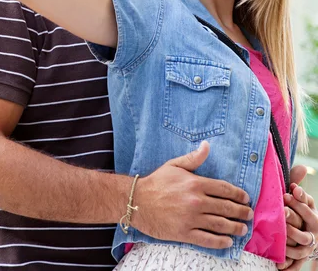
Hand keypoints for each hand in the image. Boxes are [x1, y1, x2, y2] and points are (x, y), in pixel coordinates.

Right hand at [133, 141, 252, 248]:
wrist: (138, 201)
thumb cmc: (157, 182)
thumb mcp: (175, 165)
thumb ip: (194, 158)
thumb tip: (207, 145)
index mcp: (195, 183)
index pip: (224, 189)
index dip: (238, 194)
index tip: (246, 198)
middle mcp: (196, 201)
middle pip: (225, 207)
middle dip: (241, 211)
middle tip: (249, 214)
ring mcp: (191, 219)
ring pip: (219, 224)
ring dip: (235, 227)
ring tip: (243, 229)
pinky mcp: (184, 233)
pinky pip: (207, 239)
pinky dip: (220, 241)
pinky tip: (228, 241)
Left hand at [278, 175, 317, 269]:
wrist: (308, 233)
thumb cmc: (298, 210)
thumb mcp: (299, 197)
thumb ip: (297, 181)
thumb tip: (301, 166)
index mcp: (311, 212)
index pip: (308, 204)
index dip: (300, 199)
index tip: (289, 191)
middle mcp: (312, 227)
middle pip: (305, 221)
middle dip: (293, 216)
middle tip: (282, 210)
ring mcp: (307, 242)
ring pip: (302, 243)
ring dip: (292, 238)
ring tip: (281, 234)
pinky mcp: (301, 256)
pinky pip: (297, 262)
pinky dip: (289, 265)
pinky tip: (280, 266)